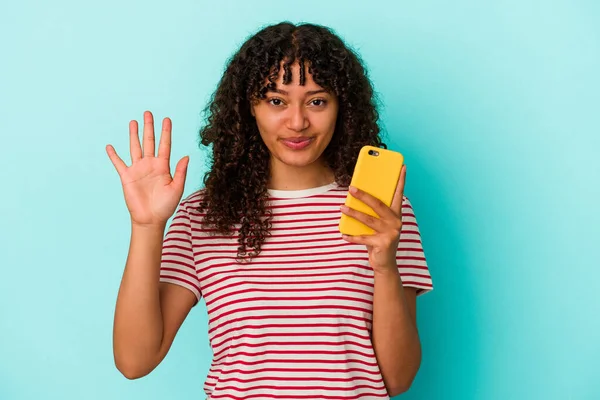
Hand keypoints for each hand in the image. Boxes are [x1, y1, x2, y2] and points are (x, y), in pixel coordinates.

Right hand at [106, 111, 188, 227]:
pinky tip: (110, 146)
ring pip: (135, 147)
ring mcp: (138, 170)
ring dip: (134, 135)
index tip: (167, 119)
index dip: (166, 132)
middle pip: (149, 141)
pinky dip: (114, 155)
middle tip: (149, 113)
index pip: (165, 145)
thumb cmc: (166, 206)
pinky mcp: (127, 177)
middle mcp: (150, 165)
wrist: (151, 219)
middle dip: (149, 127)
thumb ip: (181, 172)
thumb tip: (187, 156)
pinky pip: (119, 163)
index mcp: (163, 166)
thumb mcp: (177, 188)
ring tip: (133, 121)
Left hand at [340, 165, 406, 273]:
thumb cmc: (380, 240)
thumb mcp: (380, 224)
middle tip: (351, 188)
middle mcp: (395, 222)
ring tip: (342, 208)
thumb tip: (355, 199)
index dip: (401, 180)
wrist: (385, 264)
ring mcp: (390, 233)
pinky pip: (363, 238)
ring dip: (353, 213)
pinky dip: (352, 237)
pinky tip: (343, 234)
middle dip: (364, 195)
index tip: (401, 167)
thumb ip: (374, 213)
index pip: (398, 194)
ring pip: (368, 220)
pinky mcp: (383, 244)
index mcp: (396, 214)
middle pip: (378, 205)